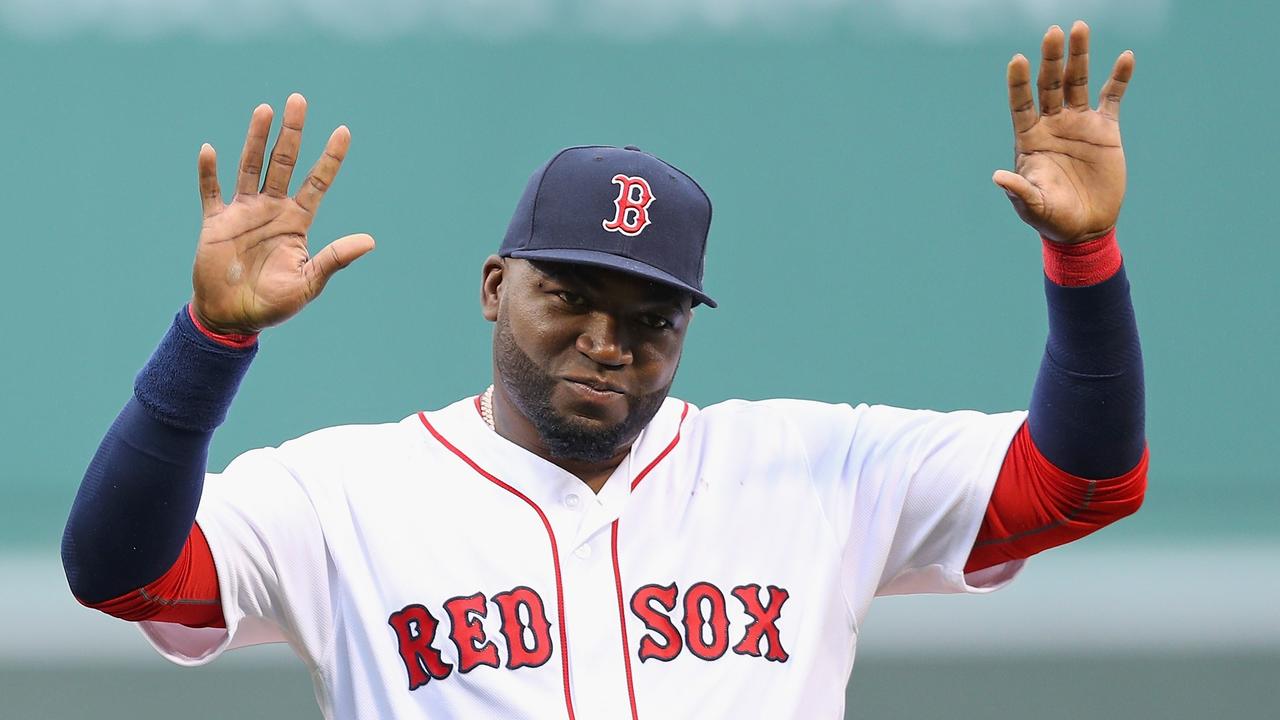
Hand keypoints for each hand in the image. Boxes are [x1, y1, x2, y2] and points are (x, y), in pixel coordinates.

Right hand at [192, 93, 373, 334]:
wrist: (232, 318)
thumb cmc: (273, 304)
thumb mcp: (309, 283)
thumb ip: (335, 258)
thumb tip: (370, 241)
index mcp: (297, 222)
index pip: (317, 182)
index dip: (330, 158)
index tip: (344, 131)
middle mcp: (271, 209)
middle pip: (283, 162)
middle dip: (291, 133)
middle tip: (298, 100)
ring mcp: (243, 212)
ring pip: (250, 166)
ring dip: (256, 139)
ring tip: (265, 110)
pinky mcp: (215, 222)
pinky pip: (211, 192)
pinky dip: (209, 173)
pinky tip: (210, 150)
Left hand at [993, 21, 1134, 244]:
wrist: (1086, 227)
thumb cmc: (1052, 218)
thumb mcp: (1033, 206)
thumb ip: (1019, 191)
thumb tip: (998, 177)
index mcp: (1030, 139)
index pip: (1021, 104)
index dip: (1018, 82)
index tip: (1017, 59)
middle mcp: (1052, 125)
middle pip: (1049, 84)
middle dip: (1051, 59)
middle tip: (1053, 31)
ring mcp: (1078, 124)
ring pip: (1078, 82)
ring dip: (1079, 56)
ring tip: (1080, 27)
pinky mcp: (1105, 130)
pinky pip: (1112, 97)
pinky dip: (1119, 78)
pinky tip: (1125, 57)